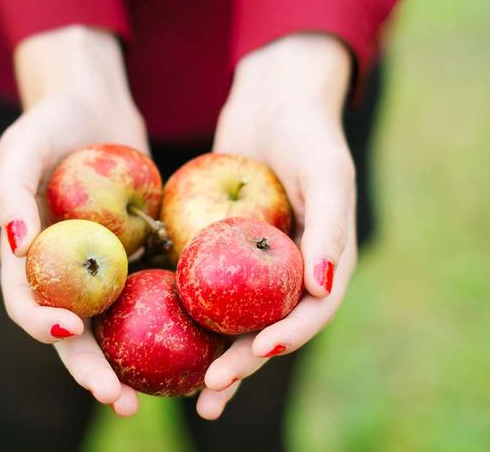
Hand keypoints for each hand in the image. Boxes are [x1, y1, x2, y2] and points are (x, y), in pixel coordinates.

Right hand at [0, 25, 144, 416]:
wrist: (96, 102)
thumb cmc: (50, 120)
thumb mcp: (23, 145)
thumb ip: (10, 190)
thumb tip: (16, 244)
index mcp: (29, 258)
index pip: (28, 305)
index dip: (43, 326)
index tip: (70, 332)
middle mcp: (65, 273)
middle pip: (76, 333)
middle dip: (93, 370)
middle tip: (120, 401)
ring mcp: (104, 268)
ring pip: (119, 325)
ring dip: (134, 361)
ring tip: (165, 393)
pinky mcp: (139, 256)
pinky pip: (155, 292)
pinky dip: (172, 318)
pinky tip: (202, 341)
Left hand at [196, 33, 358, 418]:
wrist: (274, 98)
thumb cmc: (309, 131)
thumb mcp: (328, 171)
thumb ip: (333, 226)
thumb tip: (325, 287)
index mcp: (327, 264)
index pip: (310, 314)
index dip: (286, 340)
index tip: (255, 355)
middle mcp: (292, 274)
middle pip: (269, 329)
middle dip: (242, 364)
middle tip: (209, 389)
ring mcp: (255, 267)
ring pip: (234, 320)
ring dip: (215, 356)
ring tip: (188, 392)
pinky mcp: (222, 252)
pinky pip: (204, 288)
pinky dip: (186, 313)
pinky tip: (156, 334)